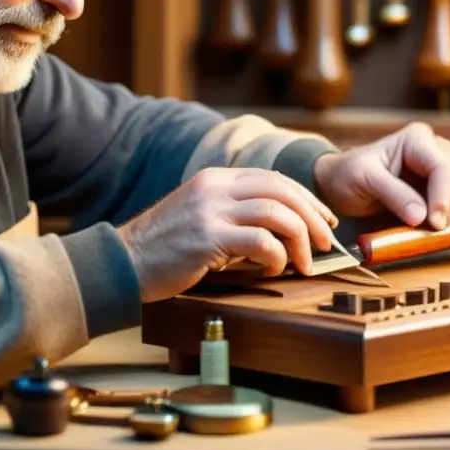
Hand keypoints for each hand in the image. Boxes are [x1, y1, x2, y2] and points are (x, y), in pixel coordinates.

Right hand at [116, 167, 338, 302]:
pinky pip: (261, 241)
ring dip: (300, 240)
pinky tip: (274, 270)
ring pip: (278, 213)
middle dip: (313, 217)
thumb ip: (233, 214)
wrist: (124, 262)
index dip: (306, 198)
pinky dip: (278, 257)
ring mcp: (211, 210)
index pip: (274, 179)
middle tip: (325, 243)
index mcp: (216, 179)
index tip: (323, 219)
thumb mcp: (200, 216)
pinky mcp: (208, 237)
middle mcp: (216, 187)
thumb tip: (279, 231)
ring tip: (305, 263)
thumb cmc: (164, 249)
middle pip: (283, 191)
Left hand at [312, 122, 449, 230]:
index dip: (443, 198)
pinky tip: (441, 226)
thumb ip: (391, 194)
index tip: (434, 224)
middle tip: (428, 233)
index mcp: (417, 139)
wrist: (346, 185)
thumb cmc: (350, 176)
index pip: (443, 167)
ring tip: (431, 230)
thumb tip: (421, 216)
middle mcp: (440, 148)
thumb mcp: (362, 180)